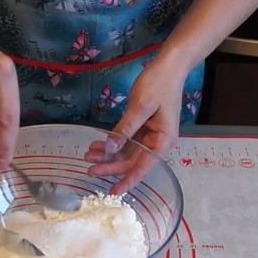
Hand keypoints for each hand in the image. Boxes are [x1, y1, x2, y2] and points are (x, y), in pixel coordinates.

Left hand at [86, 58, 185, 193]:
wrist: (169, 65)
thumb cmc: (159, 84)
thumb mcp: (140, 107)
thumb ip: (124, 129)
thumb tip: (109, 149)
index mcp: (163, 141)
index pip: (143, 167)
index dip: (127, 180)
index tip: (113, 192)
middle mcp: (157, 142)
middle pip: (132, 161)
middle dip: (111, 166)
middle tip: (90, 169)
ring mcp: (149, 135)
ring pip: (126, 152)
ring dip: (108, 154)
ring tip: (88, 154)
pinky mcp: (142, 127)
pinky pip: (125, 141)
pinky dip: (112, 143)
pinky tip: (97, 145)